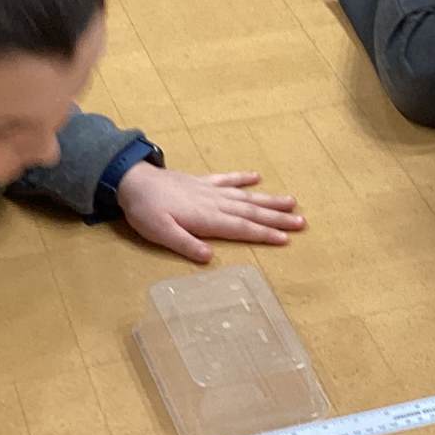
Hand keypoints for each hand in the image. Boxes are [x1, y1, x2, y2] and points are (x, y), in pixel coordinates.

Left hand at [116, 165, 305, 262]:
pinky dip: (242, 178)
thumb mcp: (160, 233)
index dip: (264, 234)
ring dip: (268, 200)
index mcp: (207, 218)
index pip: (241, 228)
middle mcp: (214, 203)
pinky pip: (227, 179)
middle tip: (302, 222)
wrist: (132, 181)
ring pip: (245, 196)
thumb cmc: (145, 211)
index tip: (286, 239)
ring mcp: (209, 190)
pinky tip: (257, 176)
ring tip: (292, 202)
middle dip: (277, 218)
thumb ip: (186, 245)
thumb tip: (210, 258)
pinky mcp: (201, 182)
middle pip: (251, 211)